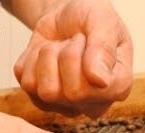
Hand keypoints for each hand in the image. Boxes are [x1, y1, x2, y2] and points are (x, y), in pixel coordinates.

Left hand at [14, 0, 132, 117]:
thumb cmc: (90, 18)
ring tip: (60, 47)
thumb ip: (104, 48)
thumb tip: (99, 81)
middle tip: (73, 42)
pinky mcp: (39, 99)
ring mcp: (64, 105)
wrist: (65, 16)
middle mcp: (92, 104)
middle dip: (65, 55)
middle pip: (69, 93)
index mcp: (118, 88)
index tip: (88, 40)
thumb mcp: (103, 21)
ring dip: (48, 57)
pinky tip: (46, 54)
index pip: (88, 90)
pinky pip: (26, 82)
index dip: (80, 58)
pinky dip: (32, 59)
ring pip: (45, 90)